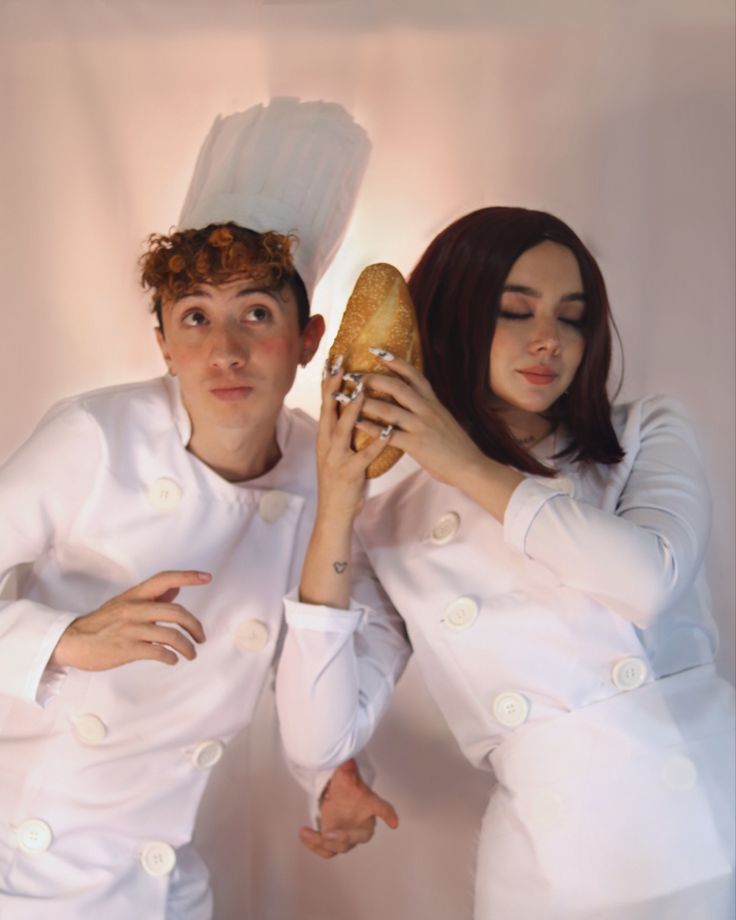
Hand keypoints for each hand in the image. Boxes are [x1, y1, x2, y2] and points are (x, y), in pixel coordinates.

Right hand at [50, 570, 210, 669]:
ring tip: (191, 654)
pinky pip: (159, 652)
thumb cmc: (101, 623)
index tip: (207, 577)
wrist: (71, 641)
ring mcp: (131, 629)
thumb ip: (152, 597)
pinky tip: (172, 660)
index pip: (165, 579)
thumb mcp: (125, 603)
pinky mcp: (127, 649)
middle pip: (176, 612)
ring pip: (171, 635)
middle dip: (195, 626)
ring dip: (187, 646)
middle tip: (202, 637)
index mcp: (135, 595)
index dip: (188, 576)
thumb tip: (176, 589)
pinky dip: (171, 657)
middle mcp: (134, 609)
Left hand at [299, 759, 398, 858]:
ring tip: (308, 834)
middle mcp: (361, 826)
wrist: (337, 797)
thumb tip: (347, 760)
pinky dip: (314, 845)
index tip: (394, 822)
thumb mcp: (346, 775)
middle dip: (343, 837)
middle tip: (328, 833)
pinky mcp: (334, 842)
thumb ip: (347, 768)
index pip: (383, 809)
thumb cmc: (348, 788)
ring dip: (323, 843)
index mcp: (370, 807)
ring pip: (339, 847)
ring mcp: (347, 837)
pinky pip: (326, 850)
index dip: (389, 815)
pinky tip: (303, 833)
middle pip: (357, 837)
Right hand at [316, 358, 386, 522]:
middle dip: (335, 386)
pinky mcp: (349, 474)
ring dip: (353, 409)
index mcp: (325, 437)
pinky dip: (376, 442)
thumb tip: (350, 407)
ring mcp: (336, 459)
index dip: (329, 381)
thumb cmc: (340, 481)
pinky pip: (365, 456)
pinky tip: (387, 431)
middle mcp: (327, 445)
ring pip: (344, 429)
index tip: (334, 360)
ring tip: (363, 390)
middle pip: (330, 410)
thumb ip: (342, 430)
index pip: (326, 403)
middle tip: (342, 364)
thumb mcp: (337, 451)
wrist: (333, 514)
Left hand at [354, 352, 486, 488]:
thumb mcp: (442, 418)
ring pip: (389, 409)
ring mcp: (421, 426)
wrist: (470, 466)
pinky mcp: (416, 445)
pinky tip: (356, 424)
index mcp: (433, 401)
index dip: (395, 361)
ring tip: (345, 398)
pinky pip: (389, 434)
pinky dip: (371, 428)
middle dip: (372, 379)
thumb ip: (426, 406)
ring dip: (364, 402)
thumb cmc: (455, 445)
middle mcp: (427, 409)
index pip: (413, 374)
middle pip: (397, 387)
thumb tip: (412, 396)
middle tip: (352, 376)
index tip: (376, 350)